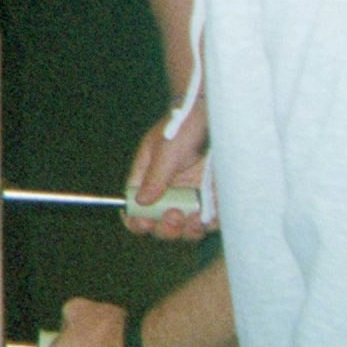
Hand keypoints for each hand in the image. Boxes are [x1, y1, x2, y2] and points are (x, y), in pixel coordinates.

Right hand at [127, 100, 211, 239]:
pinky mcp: (210, 198)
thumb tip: (140, 202)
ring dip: (187, 231)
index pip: (134, 207)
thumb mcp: (164, 149)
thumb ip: (154, 177)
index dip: (136, 220)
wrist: (211, 115)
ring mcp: (189, 196)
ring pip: (184, 228)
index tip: (144, 224)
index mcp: (147, 179)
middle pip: (159, 224)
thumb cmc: (182, 126)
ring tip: (193, 219)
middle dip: (165, 228)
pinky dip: (208, 225)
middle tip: (174, 216)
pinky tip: (209, 218)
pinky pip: (208, 221)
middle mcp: (166, 192)